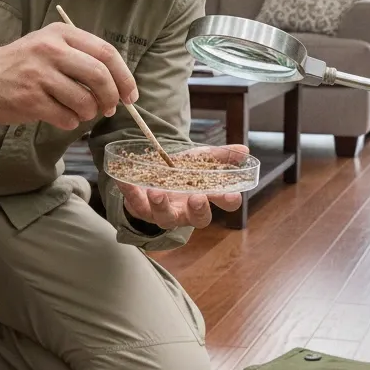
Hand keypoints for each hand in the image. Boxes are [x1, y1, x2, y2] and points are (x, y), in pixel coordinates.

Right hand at [0, 23, 136, 129]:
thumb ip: (83, 58)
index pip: (106, 53)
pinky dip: (71, 122)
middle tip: (109, 108)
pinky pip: (66, 118)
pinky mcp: (30, 100)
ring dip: (89, 113)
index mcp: (61, 33)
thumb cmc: (24, 65)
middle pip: (99, 76)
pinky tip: (61, 116)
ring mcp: (39, 75)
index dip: (124, 77)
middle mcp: (51, 50)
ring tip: (80, 112)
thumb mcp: (51, 46)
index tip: (130, 95)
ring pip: (84, 101)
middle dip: (111, 97)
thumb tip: (120, 87)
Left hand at [117, 144, 247, 229]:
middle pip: (198, 218)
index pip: (224, 204)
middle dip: (198, 210)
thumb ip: (221, 156)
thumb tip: (244, 150)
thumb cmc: (180, 173)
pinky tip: (125, 181)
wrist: (151, 178)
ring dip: (161, 205)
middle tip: (197, 197)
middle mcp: (187, 211)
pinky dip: (130, 194)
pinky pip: (135, 205)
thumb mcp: (200, 160)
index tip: (231, 194)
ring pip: (165, 218)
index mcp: (206, 198)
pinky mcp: (142, 209)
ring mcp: (164, 213)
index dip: (229, 201)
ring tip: (157, 192)